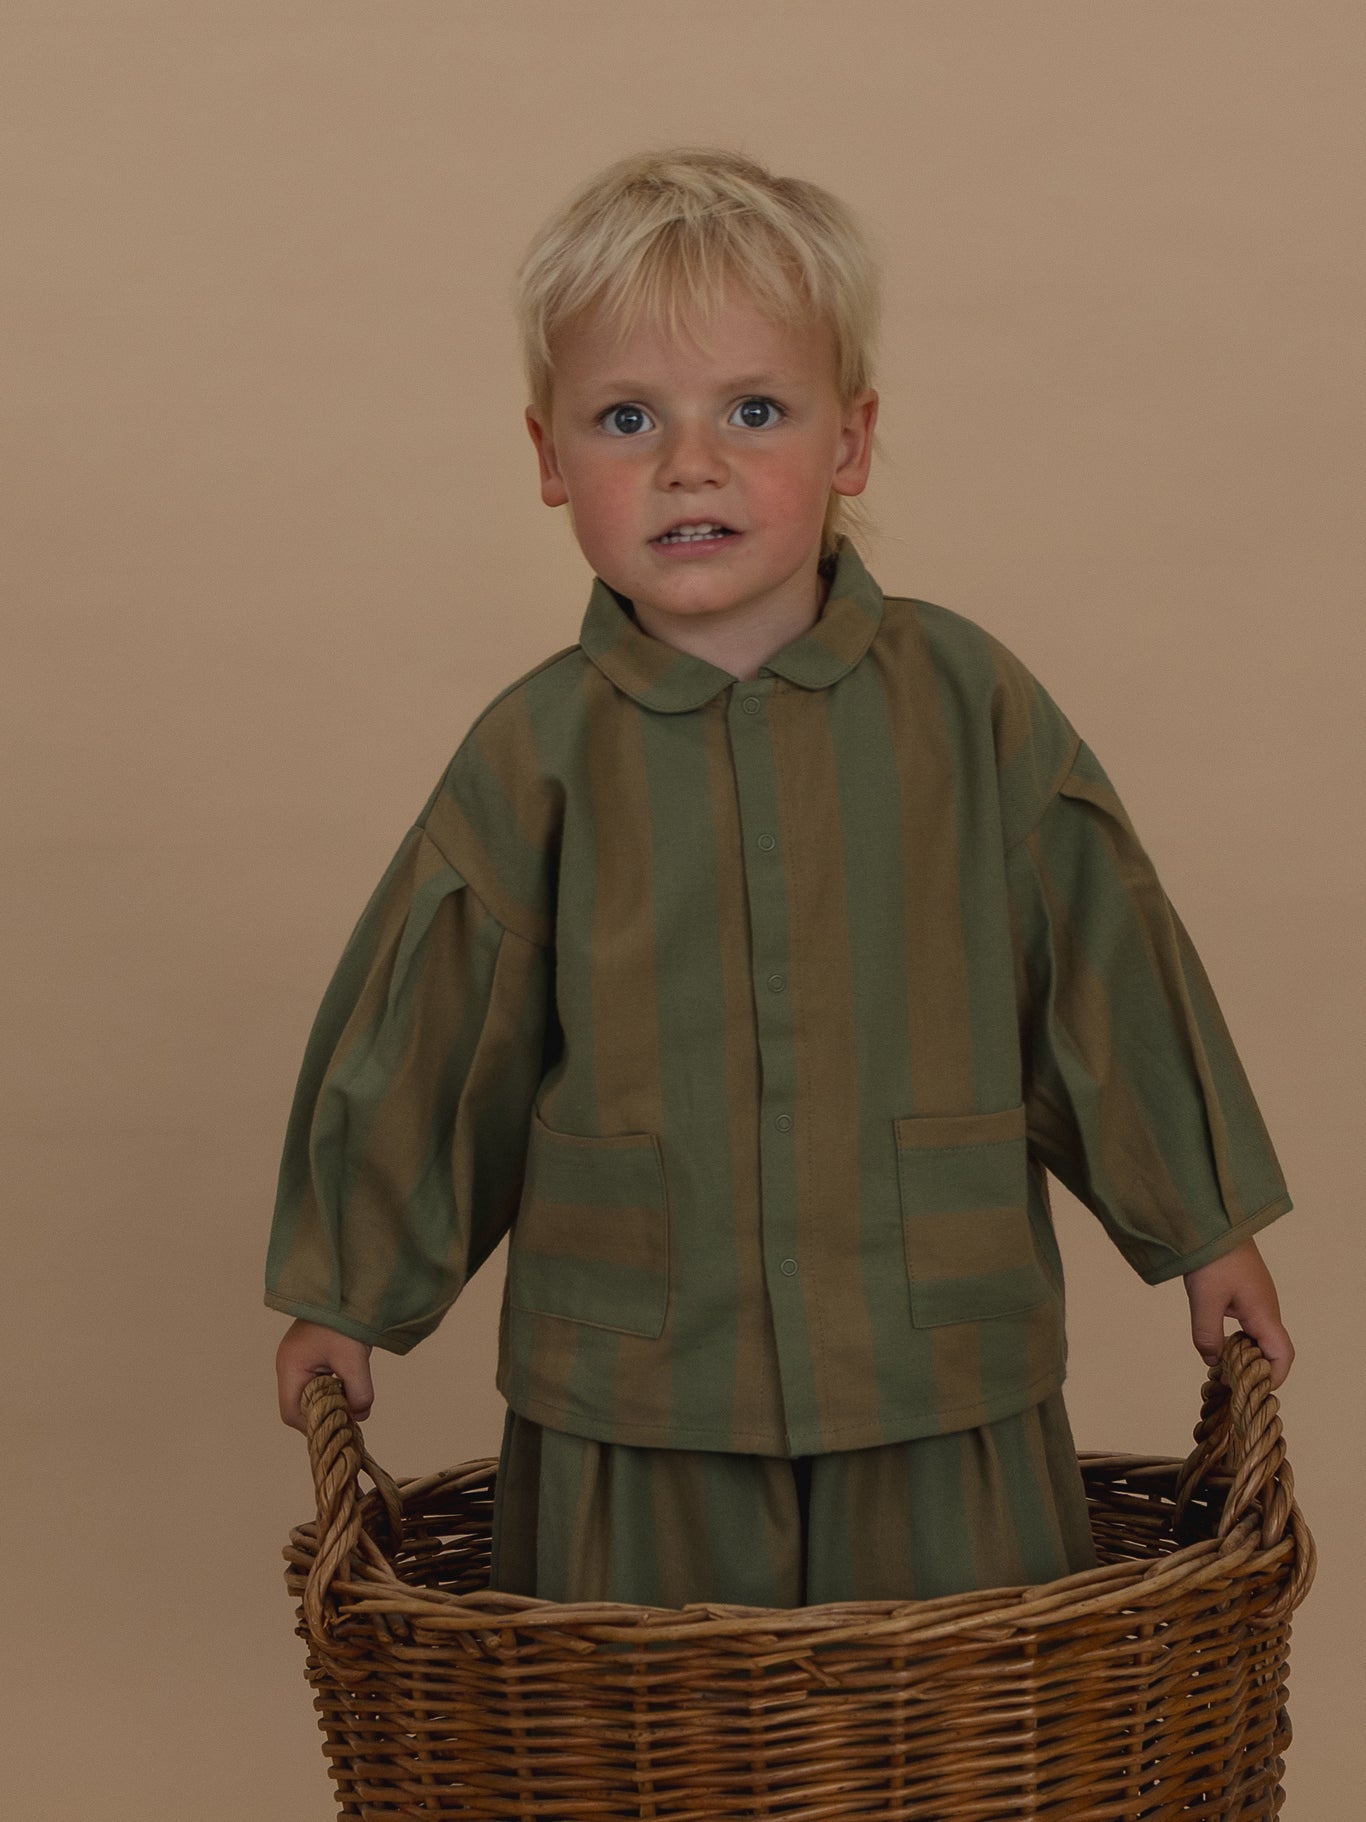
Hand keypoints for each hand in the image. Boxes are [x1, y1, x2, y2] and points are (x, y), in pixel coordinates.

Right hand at [276, 1318, 374, 1432]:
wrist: (349, 1287)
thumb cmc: (345, 1322)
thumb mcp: (354, 1360)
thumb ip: (359, 1393)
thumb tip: (360, 1417)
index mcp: (290, 1367)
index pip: (291, 1413)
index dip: (313, 1426)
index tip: (338, 1426)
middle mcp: (289, 1365)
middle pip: (299, 1405)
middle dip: (324, 1412)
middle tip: (349, 1414)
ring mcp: (298, 1358)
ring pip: (310, 1393)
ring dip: (331, 1398)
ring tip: (352, 1397)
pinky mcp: (311, 1353)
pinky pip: (317, 1380)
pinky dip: (333, 1386)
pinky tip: (351, 1381)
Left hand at [1183, 1237, 1293, 1389]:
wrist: (1212, 1223)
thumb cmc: (1213, 1259)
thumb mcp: (1204, 1300)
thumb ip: (1207, 1335)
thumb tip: (1213, 1362)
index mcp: (1264, 1313)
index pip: (1282, 1356)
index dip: (1272, 1377)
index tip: (1251, 1390)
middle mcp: (1267, 1309)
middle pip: (1271, 1350)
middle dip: (1254, 1370)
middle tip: (1228, 1380)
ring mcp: (1258, 1300)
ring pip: (1259, 1337)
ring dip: (1244, 1353)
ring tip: (1220, 1365)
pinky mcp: (1246, 1292)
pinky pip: (1249, 1324)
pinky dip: (1237, 1338)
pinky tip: (1218, 1341)